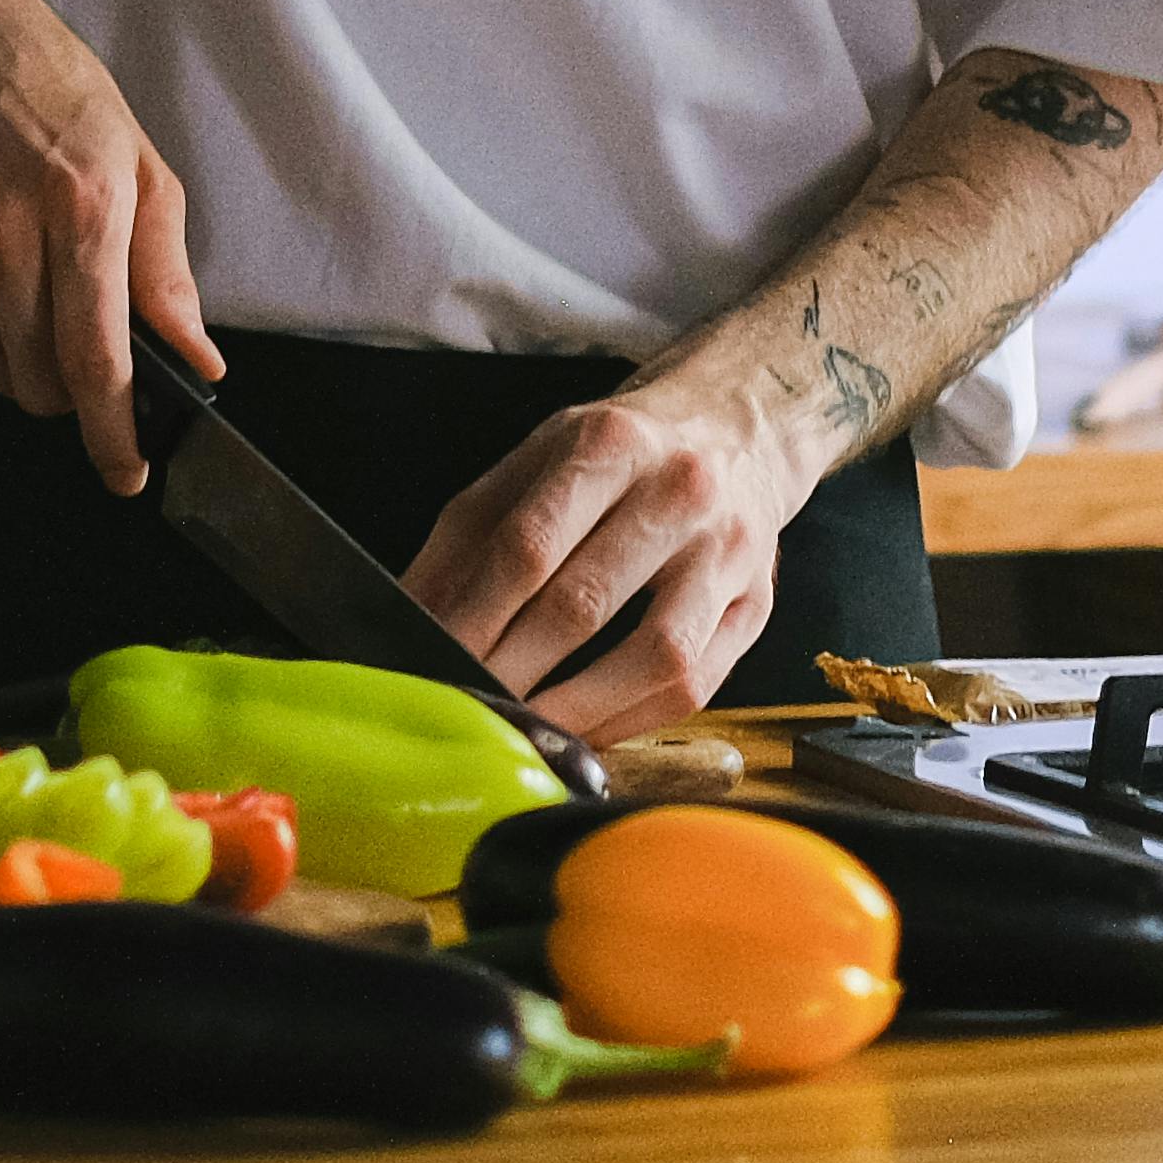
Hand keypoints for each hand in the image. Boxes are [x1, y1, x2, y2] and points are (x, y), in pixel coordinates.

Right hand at [0, 0, 217, 491]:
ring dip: (23, 355)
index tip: (128, 473)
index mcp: (80, 206)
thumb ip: (166, 269)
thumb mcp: (134, 155)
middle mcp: (2, 235)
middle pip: (41, 383)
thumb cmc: (42, 81)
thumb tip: (197, 361)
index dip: (115, 433)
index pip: (97, 360)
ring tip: (28, 272)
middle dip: (73, 390)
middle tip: (85, 340)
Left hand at [405, 376, 822, 743]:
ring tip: (522, 733)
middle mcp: (680, 493)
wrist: (736, 429)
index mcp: (610, 444)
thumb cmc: (621, 453)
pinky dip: (630, 721)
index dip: (474, 616)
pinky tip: (584, 730)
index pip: (530, 544)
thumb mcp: (537, 459)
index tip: (430, 661)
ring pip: (653, 656)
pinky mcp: (756, 605)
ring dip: (576, 709)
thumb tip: (407, 614)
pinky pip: (695, 686)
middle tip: (463, 709)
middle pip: (583, 604)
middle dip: (511, 670)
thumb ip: (470, 534)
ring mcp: (728, 553)